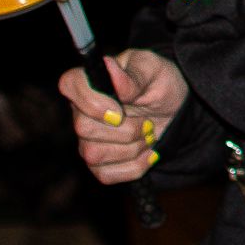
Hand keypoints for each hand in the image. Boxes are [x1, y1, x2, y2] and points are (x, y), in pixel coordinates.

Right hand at [59, 49, 188, 184]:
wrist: (175, 112)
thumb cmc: (160, 84)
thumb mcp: (154, 71)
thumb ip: (135, 73)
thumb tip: (112, 71)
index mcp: (91, 81)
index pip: (70, 84)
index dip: (91, 100)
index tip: (119, 109)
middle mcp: (81, 112)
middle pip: (84, 128)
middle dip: (126, 129)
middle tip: (148, 122)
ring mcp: (87, 140)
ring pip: (94, 154)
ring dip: (132, 148)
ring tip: (148, 134)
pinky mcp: (98, 165)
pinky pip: (107, 174)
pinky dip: (135, 165)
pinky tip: (146, 151)